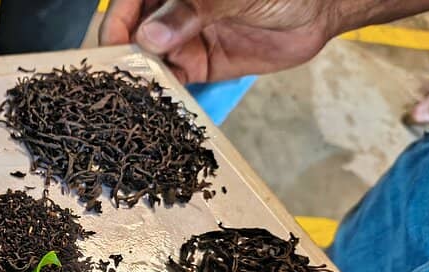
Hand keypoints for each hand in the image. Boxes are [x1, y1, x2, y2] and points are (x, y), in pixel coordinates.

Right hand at [99, 0, 428, 83]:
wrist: (318, 10)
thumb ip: (190, 11)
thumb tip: (151, 36)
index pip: (128, 5)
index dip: (115, 25)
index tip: (111, 48)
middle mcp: (168, 11)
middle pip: (131, 34)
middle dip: (122, 57)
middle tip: (117, 81)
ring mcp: (180, 39)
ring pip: (148, 60)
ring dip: (140, 79)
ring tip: (134, 99)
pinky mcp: (196, 66)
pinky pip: (172, 81)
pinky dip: (164, 94)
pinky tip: (159, 104)